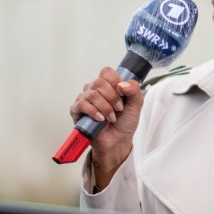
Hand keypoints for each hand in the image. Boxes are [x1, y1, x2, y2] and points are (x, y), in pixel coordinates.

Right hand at [69, 67, 142, 189]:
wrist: (118, 141)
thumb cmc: (124, 122)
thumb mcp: (136, 104)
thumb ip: (134, 90)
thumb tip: (122, 84)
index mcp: (107, 85)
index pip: (106, 72)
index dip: (115, 80)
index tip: (122, 93)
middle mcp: (94, 90)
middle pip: (99, 82)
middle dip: (112, 97)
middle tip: (119, 108)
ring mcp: (84, 100)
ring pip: (92, 94)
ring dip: (105, 107)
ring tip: (111, 117)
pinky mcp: (77, 111)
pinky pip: (81, 104)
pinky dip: (93, 111)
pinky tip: (100, 119)